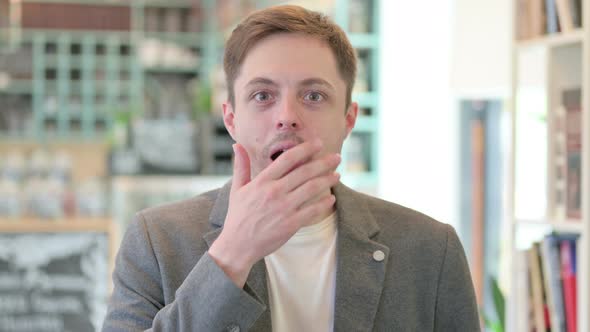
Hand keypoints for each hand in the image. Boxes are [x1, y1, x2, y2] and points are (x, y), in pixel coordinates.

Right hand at [208, 140, 340, 286]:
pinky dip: (324, 203)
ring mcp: (284, 208)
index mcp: (262, 181)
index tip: (318, 143)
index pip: (287, 159)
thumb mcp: (237, 189)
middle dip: (323, 162)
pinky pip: (312, 211)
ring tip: (338, 175)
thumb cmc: (238, 216)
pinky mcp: (291, 224)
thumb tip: (237, 145)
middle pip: (304, 172)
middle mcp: (274, 192)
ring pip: (311, 189)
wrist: (237, 246)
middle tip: (337, 157)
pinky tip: (331, 198)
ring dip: (327, 180)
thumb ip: (241, 166)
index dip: (305, 149)